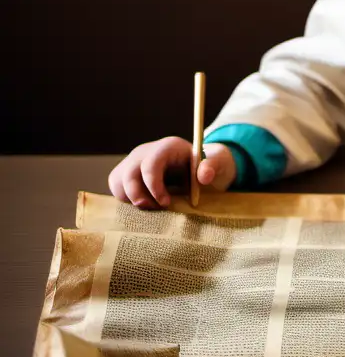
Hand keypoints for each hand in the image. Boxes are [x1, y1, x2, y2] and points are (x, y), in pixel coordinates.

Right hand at [107, 137, 236, 208]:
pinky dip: (126, 199)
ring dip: (131, 199)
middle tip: (155, 209)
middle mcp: (146, 151)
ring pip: (118, 181)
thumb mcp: (217, 164)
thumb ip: (212, 167)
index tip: (166, 203)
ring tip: (152, 207)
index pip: (151, 165)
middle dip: (139, 196)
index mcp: (168, 147)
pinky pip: (116, 187)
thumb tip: (204, 175)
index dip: (154, 187)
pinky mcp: (126, 172)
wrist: (198, 168)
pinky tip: (145, 203)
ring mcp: (133, 161)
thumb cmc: (207, 166)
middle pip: (129, 174)